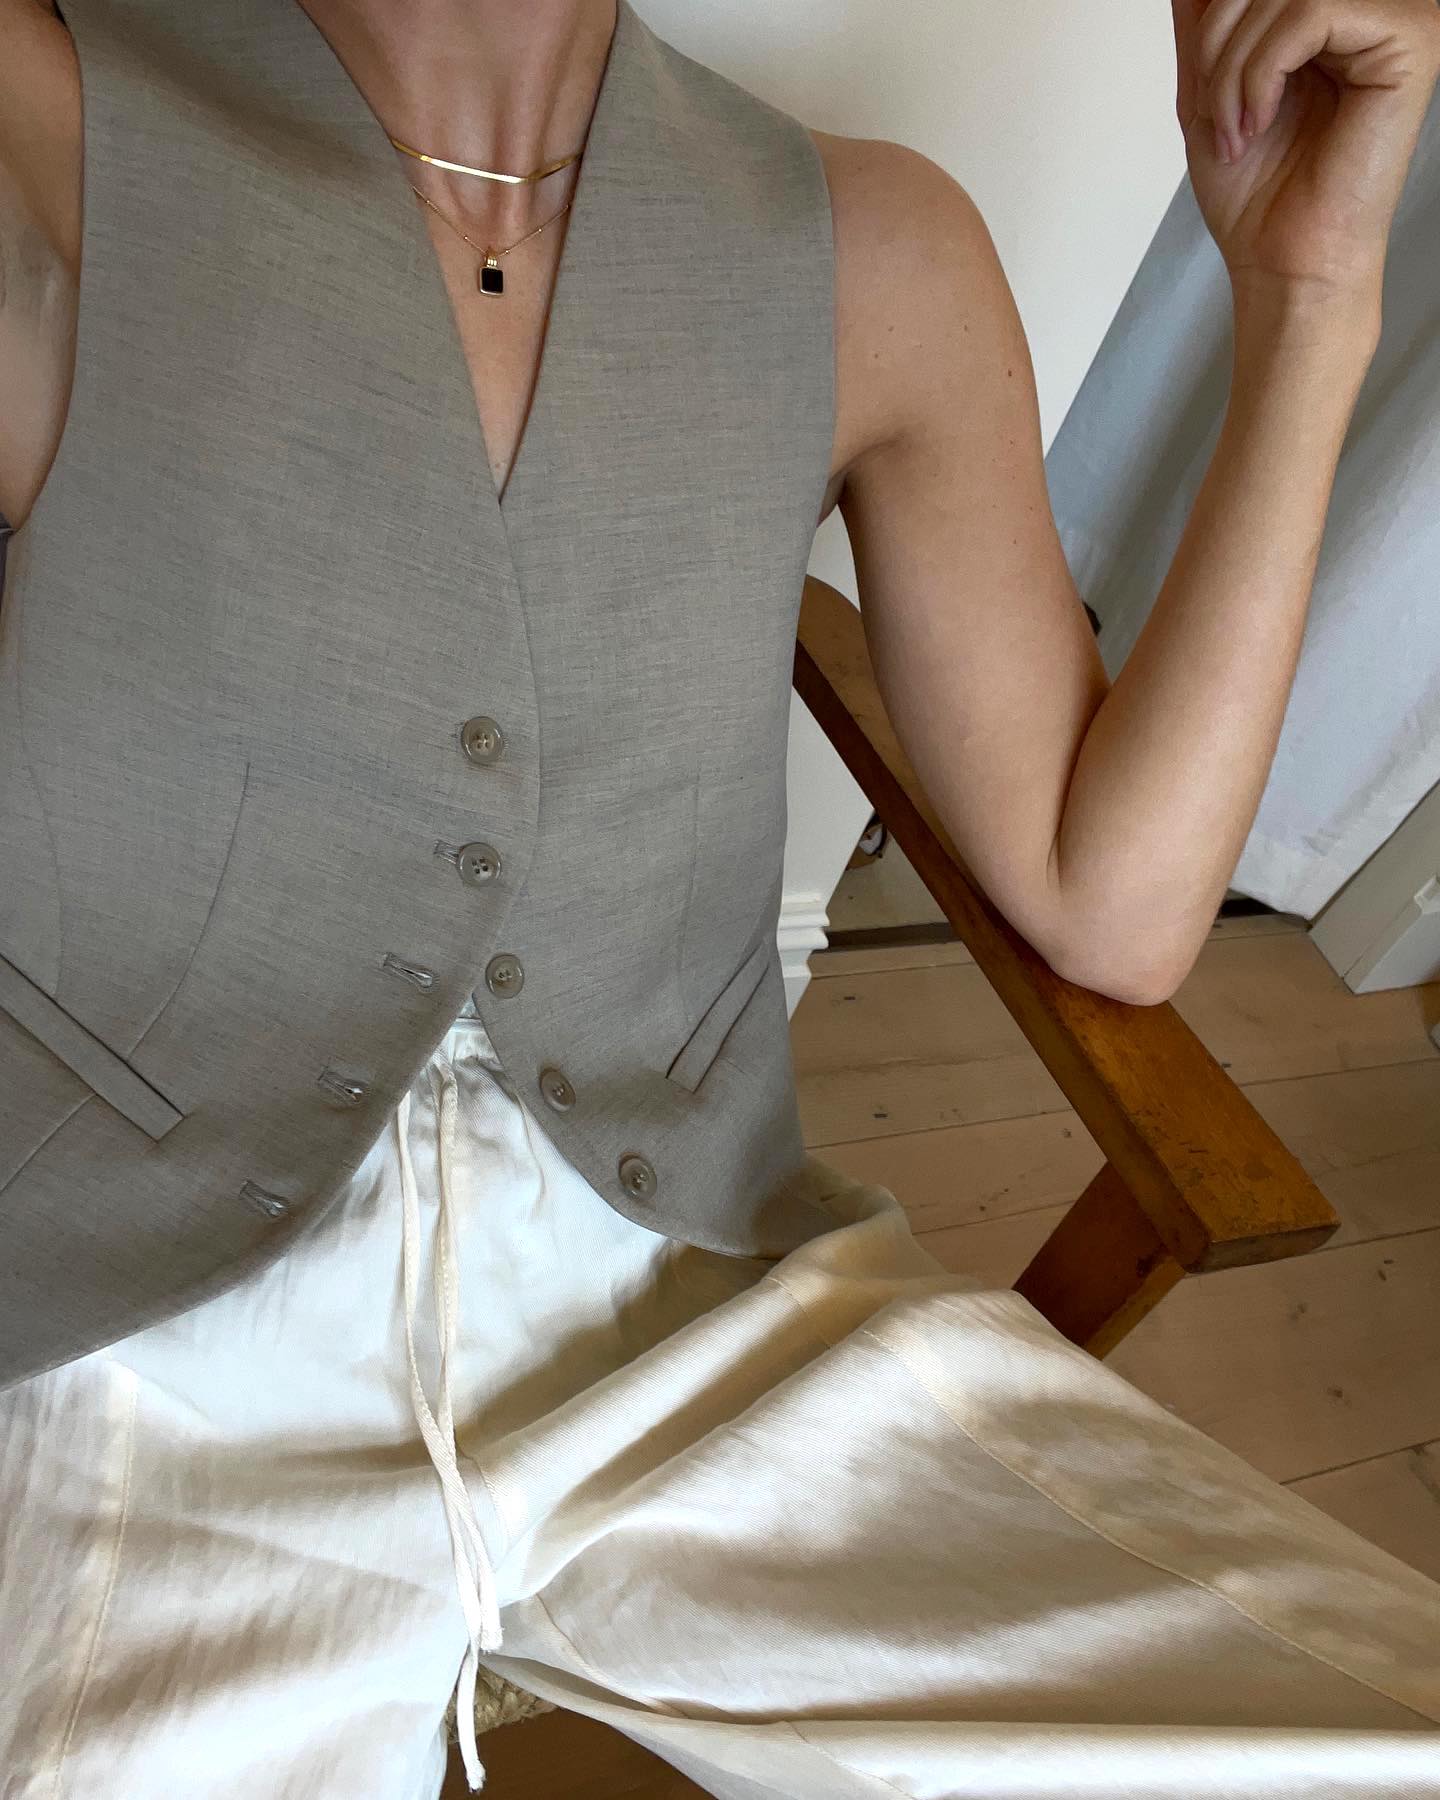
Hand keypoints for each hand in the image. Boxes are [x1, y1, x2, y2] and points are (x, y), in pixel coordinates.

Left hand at [1171, 0, 1439, 300]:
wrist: (1283, 262)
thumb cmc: (1257, 195)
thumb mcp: (1207, 89)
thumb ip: (1204, 24)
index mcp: (1325, 17)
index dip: (1212, 25)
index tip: (1206, 94)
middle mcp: (1365, 9)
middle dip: (1217, 45)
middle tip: (1216, 118)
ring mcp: (1393, 19)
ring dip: (1234, 70)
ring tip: (1237, 132)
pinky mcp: (1410, 39)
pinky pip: (1314, 11)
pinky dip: (1263, 73)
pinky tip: (1260, 123)